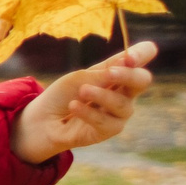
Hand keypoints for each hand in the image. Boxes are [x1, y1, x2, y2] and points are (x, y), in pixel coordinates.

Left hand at [13, 41, 157, 163]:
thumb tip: (127, 62)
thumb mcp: (79, 78)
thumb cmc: (61, 95)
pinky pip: (106, 122)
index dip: (142, 53)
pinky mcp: (108, 131)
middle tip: (109, 73)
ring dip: (101, 95)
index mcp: (118, 72)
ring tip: (82, 91)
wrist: (42, 120)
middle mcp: (124, 92)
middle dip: (128, 75)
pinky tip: (74, 106)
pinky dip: (88, 112)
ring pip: (123, 104)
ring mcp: (118, 113)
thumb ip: (103, 73)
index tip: (129, 58)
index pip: (144, 55)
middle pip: (143, 80)